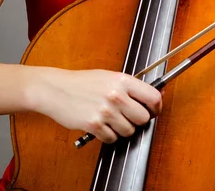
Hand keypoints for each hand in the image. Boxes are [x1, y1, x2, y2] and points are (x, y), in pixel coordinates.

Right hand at [32, 68, 161, 143]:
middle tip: (129, 117)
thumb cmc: (82, 82)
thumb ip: (130, 86)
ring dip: (122, 128)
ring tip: (111, 119)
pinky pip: (112, 138)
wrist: (57, 89)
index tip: (154, 111)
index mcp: (122, 80)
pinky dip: (108, 135)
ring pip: (129, 131)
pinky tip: (101, 125)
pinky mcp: (94, 125)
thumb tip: (154, 96)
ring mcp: (106, 111)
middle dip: (138, 120)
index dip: (156, 107)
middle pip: (143, 118)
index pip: (153, 97)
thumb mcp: (109, 77)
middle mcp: (116, 95)